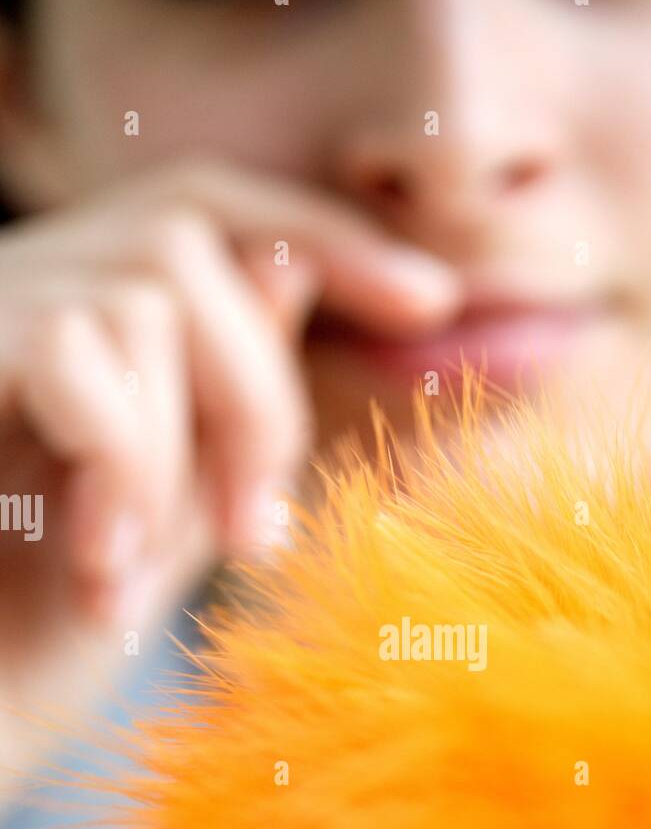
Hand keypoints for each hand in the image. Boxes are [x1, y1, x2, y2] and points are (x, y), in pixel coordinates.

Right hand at [0, 158, 460, 797]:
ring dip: (172, 458)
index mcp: (80, 307)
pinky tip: (97, 562)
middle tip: (256, 542)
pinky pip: (71, 351)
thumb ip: (222, 404)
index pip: (209, 211)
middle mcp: (23, 280)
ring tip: (131, 576)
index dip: (326, 237)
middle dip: (258, 401)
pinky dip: (117, 464)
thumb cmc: (41, 616)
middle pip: (188, 244)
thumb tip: (288, 271)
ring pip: (143, 301)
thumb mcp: (168, 510)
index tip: (432, 303)